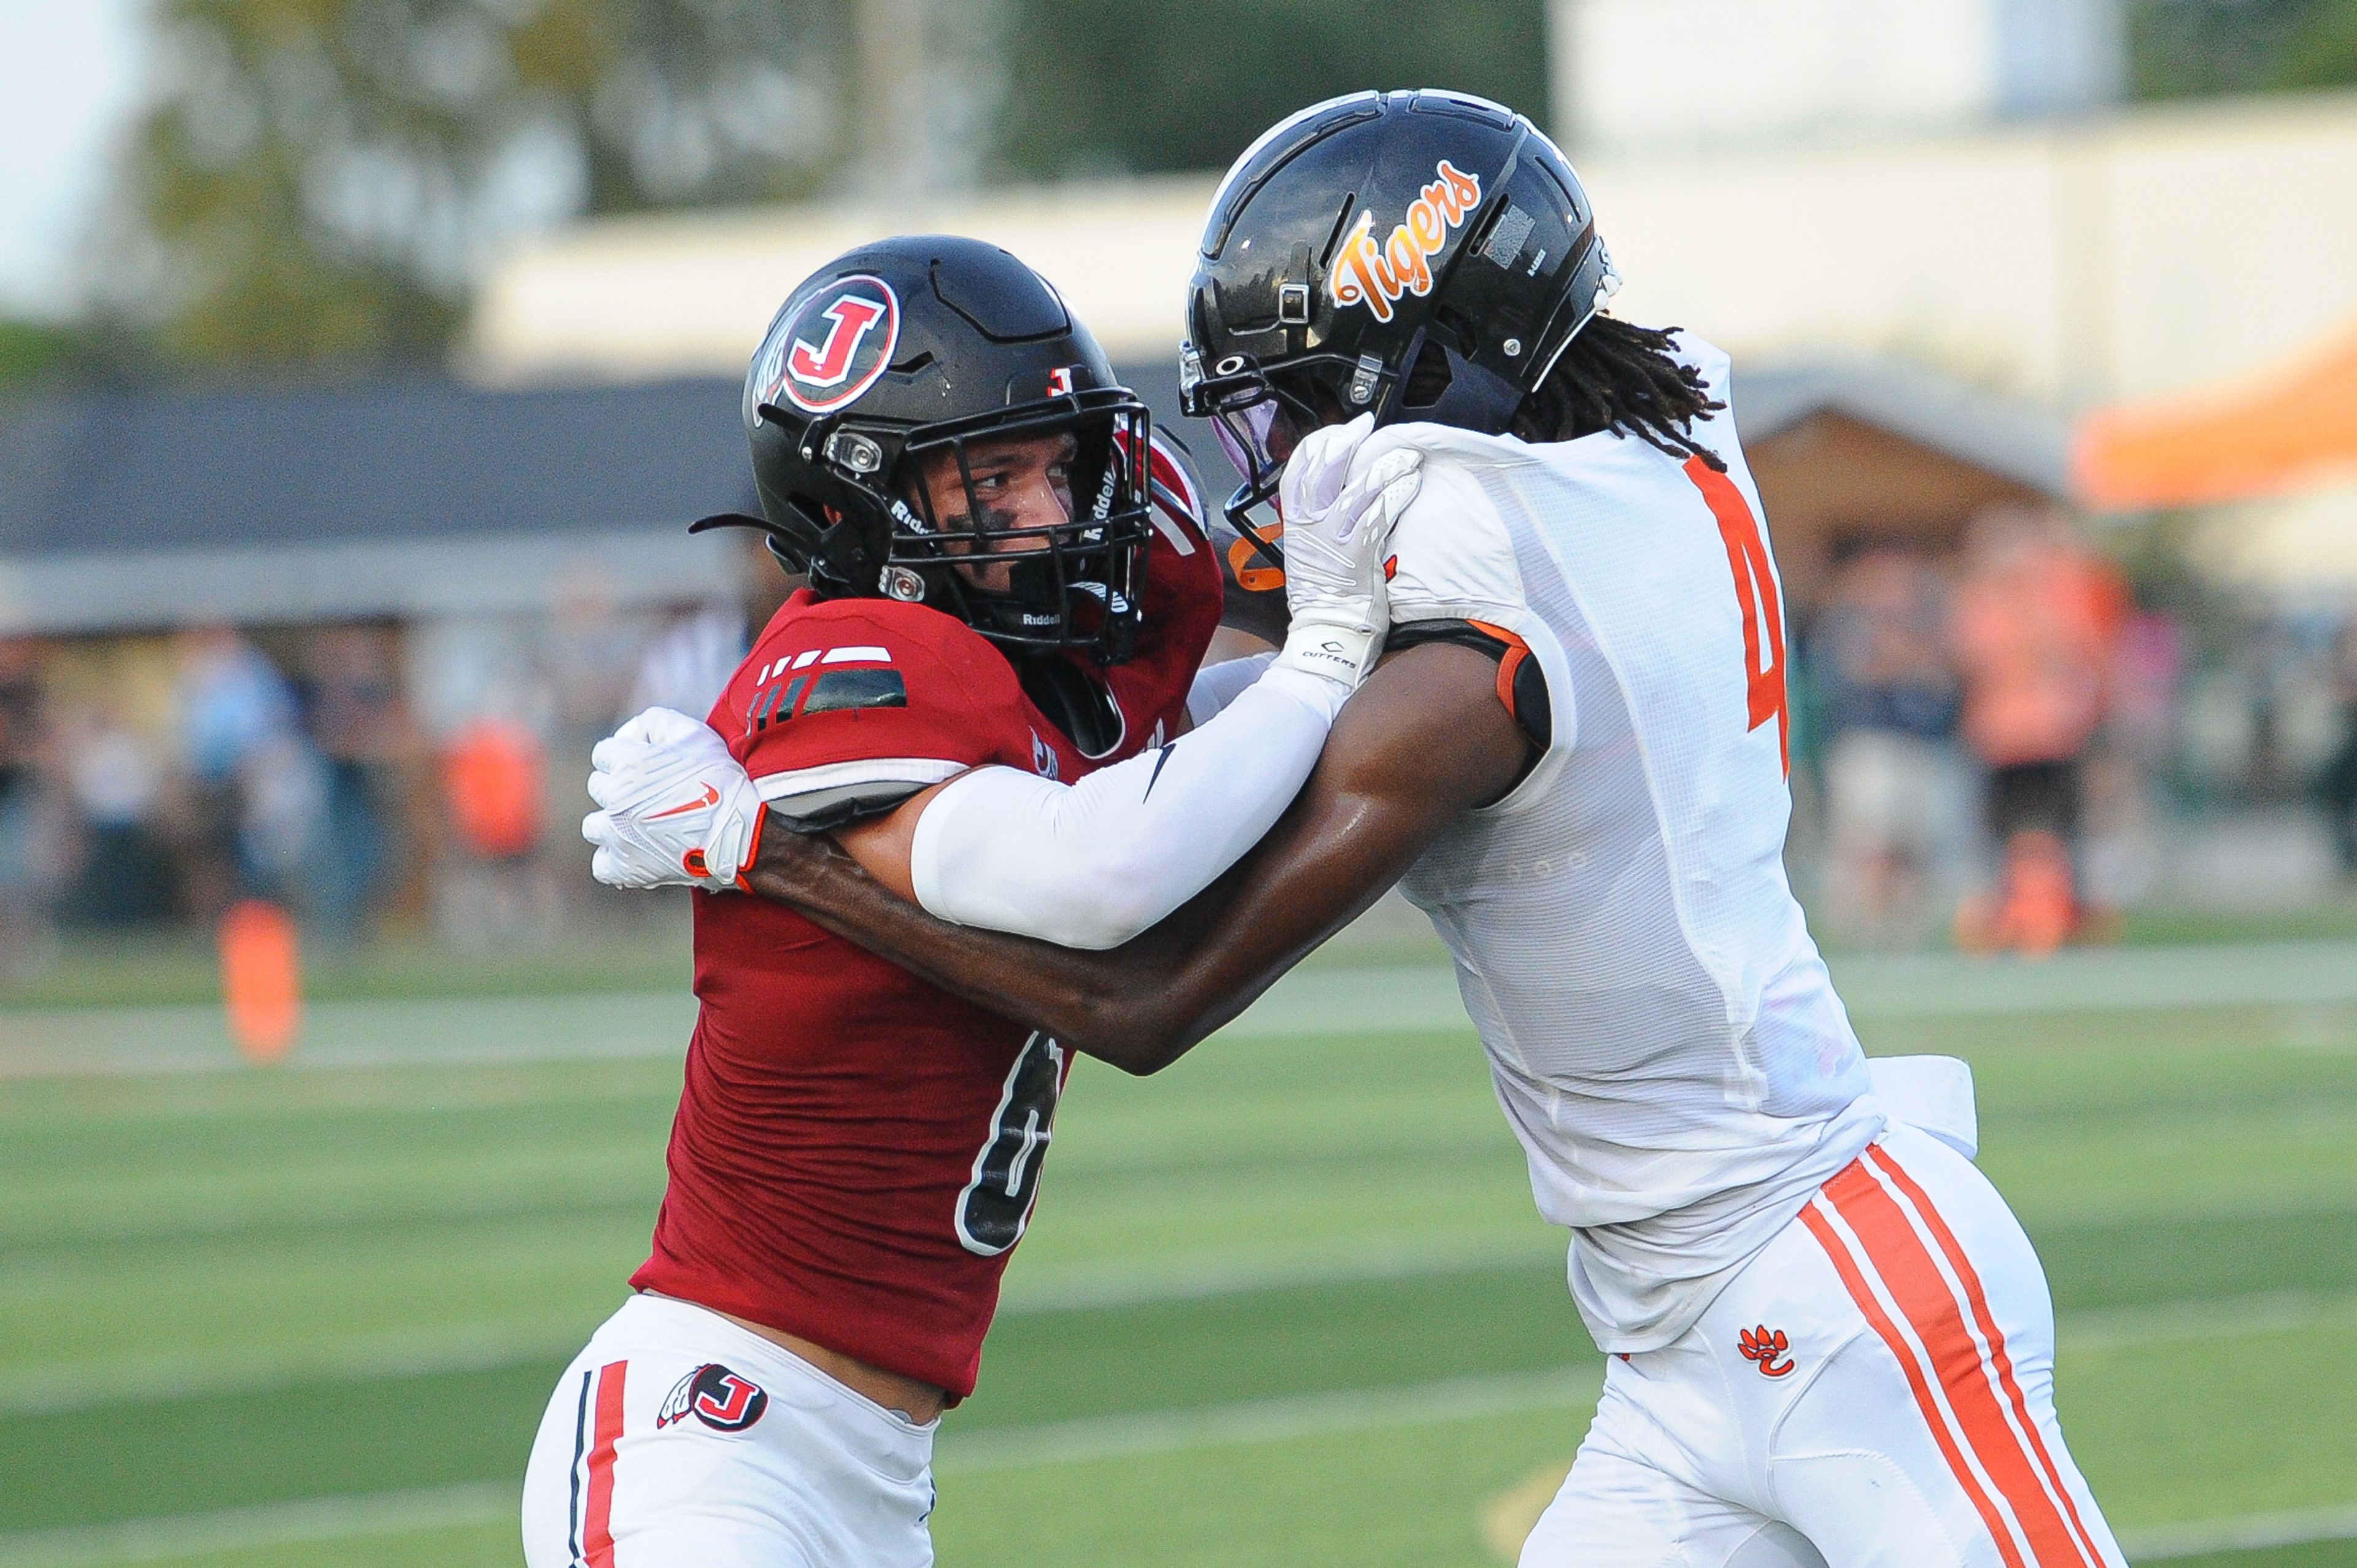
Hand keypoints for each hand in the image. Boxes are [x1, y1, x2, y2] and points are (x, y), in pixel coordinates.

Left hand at [583, 708, 763, 888]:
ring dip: (613, 825)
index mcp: (629, 764)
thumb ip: (654, 722)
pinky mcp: (625, 868)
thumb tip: (630, 734)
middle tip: (652, 796)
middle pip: (599, 788)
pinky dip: (616, 861)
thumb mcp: (694, 733)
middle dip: (620, 789)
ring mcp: (618, 836)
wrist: (743, 832)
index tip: (646, 766)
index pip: (603, 754)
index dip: (625, 757)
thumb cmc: (722, 781)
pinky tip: (638, 853)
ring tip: (642, 827)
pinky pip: (602, 865)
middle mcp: (617, 799)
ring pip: (594, 827)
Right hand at [1270, 414, 1420, 690]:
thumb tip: (1341, 494)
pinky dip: (1396, 493)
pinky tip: (1412, 483)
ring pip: (1357, 485)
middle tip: (1372, 429)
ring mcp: (1331, 538)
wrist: (1327, 635)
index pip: (1298, 469)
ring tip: (1407, 456)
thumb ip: (1320, 523)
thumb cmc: (1325, 597)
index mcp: (1296, 523)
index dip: (1320, 443)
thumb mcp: (1311, 553)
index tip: (1343, 431)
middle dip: (1349, 441)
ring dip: (1386, 464)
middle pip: (1323, 467)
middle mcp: (1309, 526)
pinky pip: (1378, 512)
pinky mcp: (1356, 553)